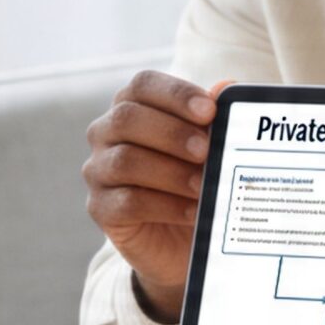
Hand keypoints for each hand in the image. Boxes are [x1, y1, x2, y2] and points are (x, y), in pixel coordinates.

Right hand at [83, 70, 232, 321]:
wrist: (183, 240)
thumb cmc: (196, 182)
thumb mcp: (211, 150)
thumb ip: (214, 119)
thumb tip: (226, 87)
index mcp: (132, 106)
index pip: (142, 85)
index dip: (175, 94)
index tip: (209, 110)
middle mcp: (106, 133)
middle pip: (127, 118)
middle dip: (172, 133)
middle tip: (206, 150)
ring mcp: (98, 171)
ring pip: (126, 161)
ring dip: (171, 173)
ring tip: (204, 185)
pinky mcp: (101, 208)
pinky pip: (128, 202)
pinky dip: (166, 206)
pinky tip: (194, 212)